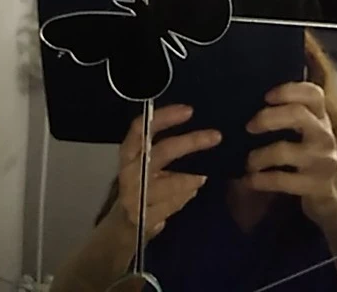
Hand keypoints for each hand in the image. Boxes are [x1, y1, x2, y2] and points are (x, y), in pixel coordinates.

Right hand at [117, 105, 221, 239]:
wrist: (121, 226)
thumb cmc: (139, 185)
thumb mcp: (145, 163)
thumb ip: (163, 147)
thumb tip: (195, 132)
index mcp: (128, 152)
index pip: (142, 128)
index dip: (164, 117)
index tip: (189, 111)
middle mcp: (129, 172)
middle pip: (163, 151)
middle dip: (191, 142)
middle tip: (216, 136)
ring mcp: (134, 196)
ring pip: (172, 182)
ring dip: (191, 179)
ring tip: (202, 176)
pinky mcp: (144, 218)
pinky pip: (173, 204)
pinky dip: (185, 197)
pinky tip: (191, 191)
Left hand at [245, 82, 336, 227]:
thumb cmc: (313, 157)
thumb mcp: (310, 132)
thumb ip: (292, 115)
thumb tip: (252, 103)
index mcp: (321, 118)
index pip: (313, 93)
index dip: (288, 90)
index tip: (266, 96)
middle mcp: (325, 134)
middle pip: (297, 113)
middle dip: (267, 117)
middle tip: (249, 127)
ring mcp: (323, 160)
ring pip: (284, 150)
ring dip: (258, 156)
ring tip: (248, 162)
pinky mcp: (317, 185)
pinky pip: (281, 179)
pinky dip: (260, 180)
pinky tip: (249, 180)